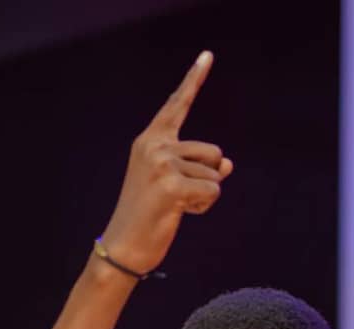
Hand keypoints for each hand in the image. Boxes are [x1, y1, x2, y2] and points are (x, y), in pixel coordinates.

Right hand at [100, 51, 232, 273]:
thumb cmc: (149, 217)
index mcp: (150, 140)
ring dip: (205, 195)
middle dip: (208, 178)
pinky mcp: (171, 185)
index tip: (208, 55)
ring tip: (176, 205)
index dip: (194, 79)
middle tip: (179, 197)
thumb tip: (229, 164)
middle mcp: (154, 145)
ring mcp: (162, 163)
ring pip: (215, 174)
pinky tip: (181, 212)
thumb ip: (200, 169)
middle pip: (213, 152)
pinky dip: (204, 206)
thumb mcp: (176, 186)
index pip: (176, 105)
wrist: (124, 247)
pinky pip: (213, 190)